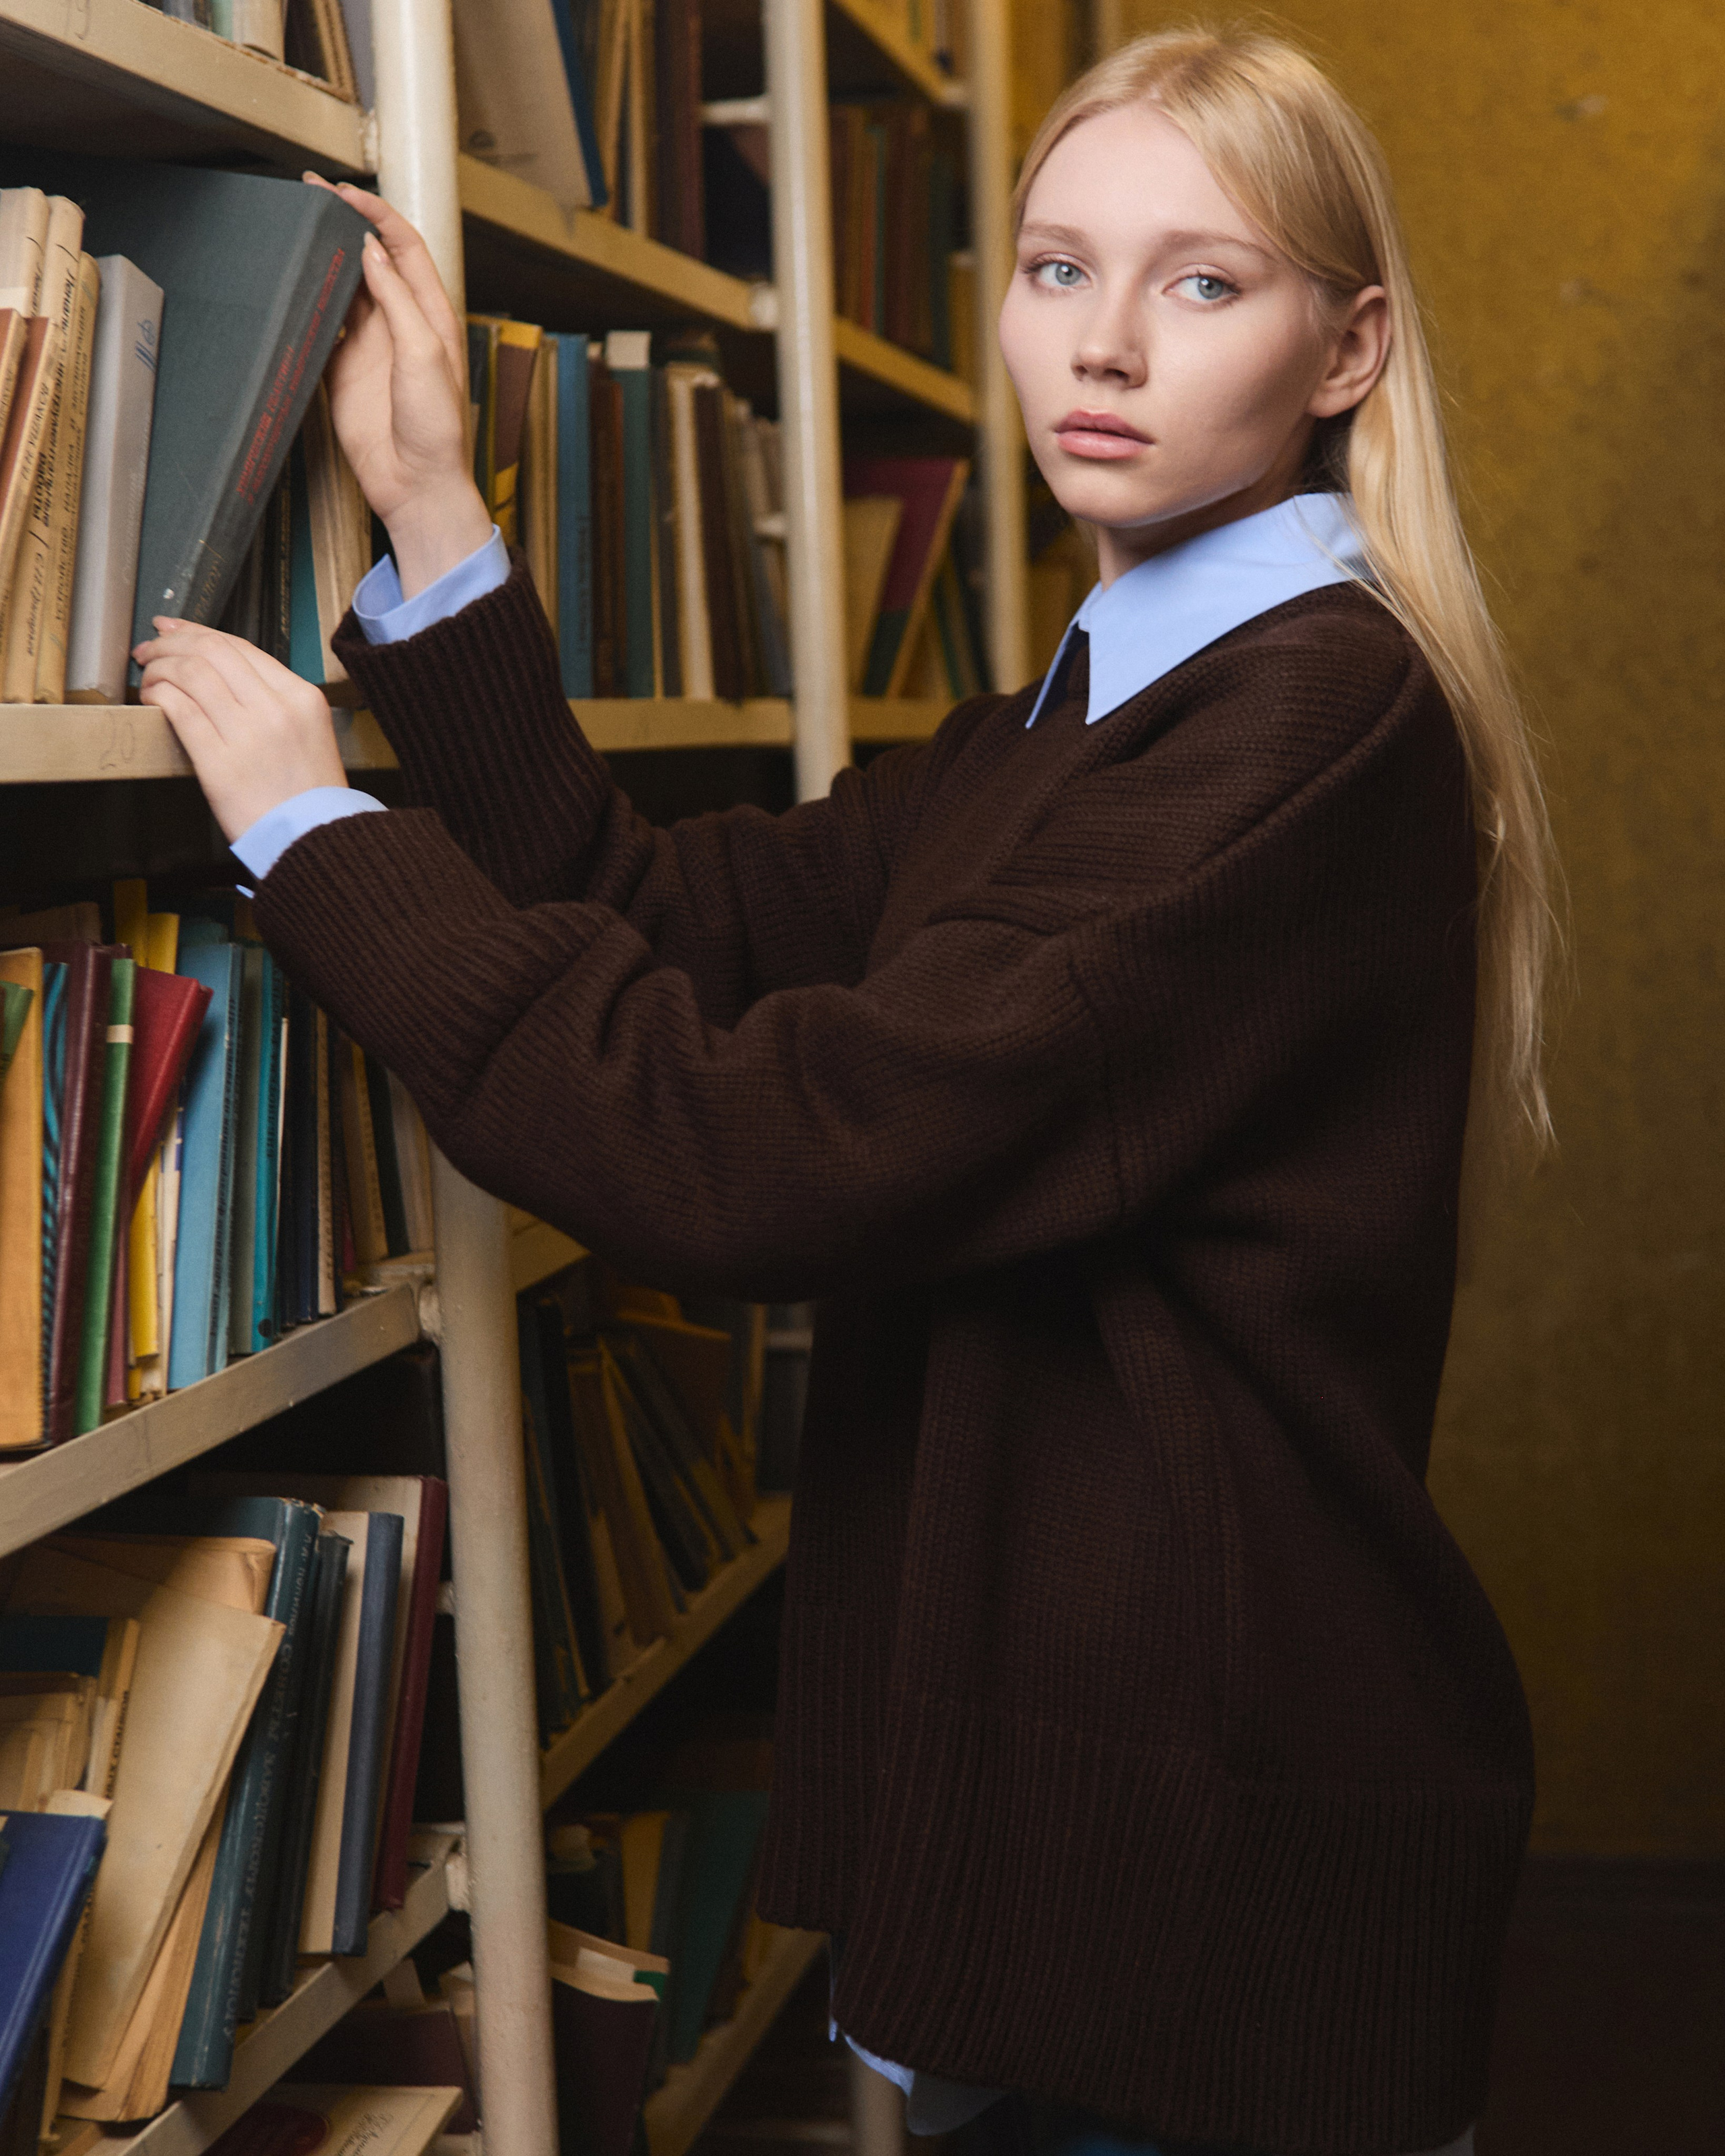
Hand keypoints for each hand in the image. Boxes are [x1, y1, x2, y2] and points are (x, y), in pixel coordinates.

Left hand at [135, 618, 347, 842]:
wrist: (314, 841)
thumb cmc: (307, 794)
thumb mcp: (307, 733)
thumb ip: (273, 702)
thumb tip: (219, 676)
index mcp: (302, 697)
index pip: (241, 647)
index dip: (198, 632)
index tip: (174, 630)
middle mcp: (277, 708)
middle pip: (212, 651)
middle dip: (171, 642)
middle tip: (150, 649)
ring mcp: (249, 734)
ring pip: (191, 673)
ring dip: (159, 668)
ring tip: (147, 677)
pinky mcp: (221, 763)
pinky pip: (180, 709)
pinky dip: (158, 696)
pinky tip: (152, 700)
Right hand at [303, 176, 492, 596]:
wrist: (417, 484)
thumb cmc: (437, 426)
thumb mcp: (425, 355)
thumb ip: (398, 301)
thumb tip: (370, 251)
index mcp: (431, 314)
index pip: (404, 247)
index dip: (377, 216)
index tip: (345, 194)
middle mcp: (400, 322)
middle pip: (371, 258)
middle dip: (343, 224)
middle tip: (310, 194)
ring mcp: (369, 343)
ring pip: (344, 285)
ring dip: (323, 256)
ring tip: (295, 225)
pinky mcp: (342, 367)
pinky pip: (322, 324)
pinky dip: (307, 299)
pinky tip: (289, 278)